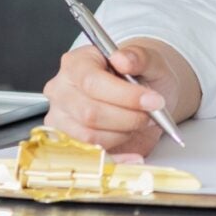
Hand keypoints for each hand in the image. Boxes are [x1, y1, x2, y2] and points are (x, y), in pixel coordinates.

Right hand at [41, 40, 191, 162]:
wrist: (143, 97)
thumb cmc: (140, 76)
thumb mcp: (149, 60)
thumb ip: (138, 56)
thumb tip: (123, 59)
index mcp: (76, 64)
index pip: (92, 82)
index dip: (125, 95)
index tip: (153, 101)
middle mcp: (62, 91)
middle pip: (90, 113)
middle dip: (128, 118)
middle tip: (151, 115)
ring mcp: (62, 119)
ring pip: (89, 137)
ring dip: (123, 134)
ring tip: (139, 124)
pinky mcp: (69, 142)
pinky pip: (91, 157)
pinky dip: (118, 158)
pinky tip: (135, 153)